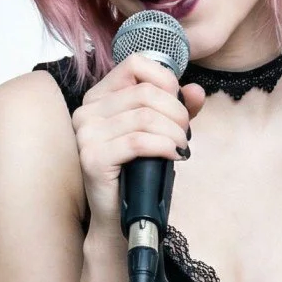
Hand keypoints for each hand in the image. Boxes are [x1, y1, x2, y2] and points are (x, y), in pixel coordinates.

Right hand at [72, 55, 205, 232]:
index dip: (166, 80)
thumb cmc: (138, 173)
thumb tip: (196, 90)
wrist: (120, 217)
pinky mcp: (92, 157)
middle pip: (145, 92)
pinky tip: (175, 156)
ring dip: (174, 132)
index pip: (135, 63)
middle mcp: (87, 111)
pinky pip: (139, 141)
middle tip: (185, 134)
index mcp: (99, 97)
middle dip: (177, 112)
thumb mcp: (161, 132)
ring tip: (181, 147)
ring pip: (145, 116)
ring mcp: (86, 134)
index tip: (179, 105)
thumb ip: (178, 108)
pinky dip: (165, 146)